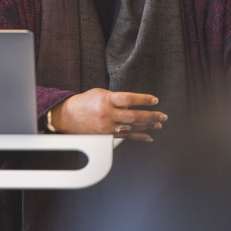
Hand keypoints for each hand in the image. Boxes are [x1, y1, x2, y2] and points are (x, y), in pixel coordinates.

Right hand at [50, 89, 167, 141]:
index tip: (155, 100)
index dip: (143, 100)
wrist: (68, 116)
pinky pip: (126, 137)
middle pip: (133, 116)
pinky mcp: (106, 135)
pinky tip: (149, 137)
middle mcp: (107, 114)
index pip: (129, 99)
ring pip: (132, 127)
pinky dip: (139, 137)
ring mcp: (107, 126)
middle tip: (162, 116)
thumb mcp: (100, 93)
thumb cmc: (85, 102)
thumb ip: (116, 98)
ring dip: (147, 126)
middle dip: (150, 116)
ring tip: (158, 124)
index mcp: (106, 100)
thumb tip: (134, 103)